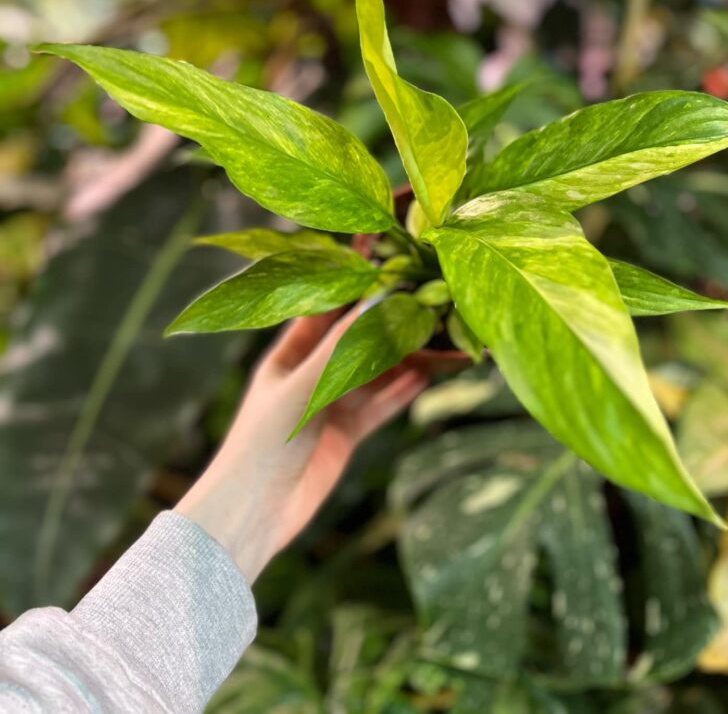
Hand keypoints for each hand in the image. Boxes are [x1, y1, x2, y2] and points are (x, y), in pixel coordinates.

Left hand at [175, 307, 426, 582]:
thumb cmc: (261, 443)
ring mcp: (329, 404)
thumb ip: (339, 348)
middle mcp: (311, 374)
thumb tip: (376, 302)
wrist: (253, 514)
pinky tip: (426, 375)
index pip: (323, 307)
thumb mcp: (301, 388)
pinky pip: (379, 405)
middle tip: (423, 297)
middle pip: (356, 339)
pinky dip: (401, 391)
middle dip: (386, 320)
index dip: (350, 282)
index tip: (381, 253)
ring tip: (436, 336)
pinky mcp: (345, 433)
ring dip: (401, 357)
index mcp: (287, 354)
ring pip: (374, 372)